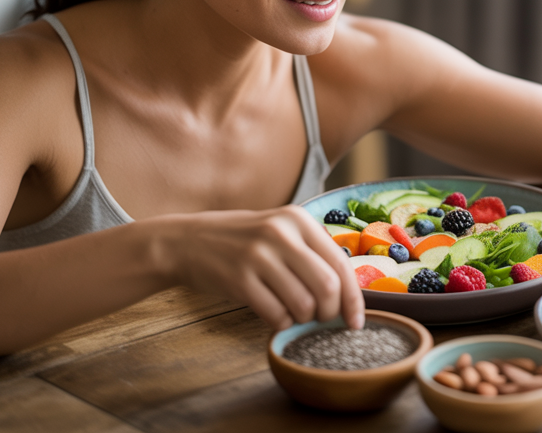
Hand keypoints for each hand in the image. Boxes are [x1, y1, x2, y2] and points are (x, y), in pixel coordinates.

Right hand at [160, 205, 364, 329]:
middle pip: (327, 286)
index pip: (341, 264)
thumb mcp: (279, 230)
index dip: (353, 299)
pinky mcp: (239, 279)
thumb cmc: (241, 241)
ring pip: (303, 303)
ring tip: (294, 314)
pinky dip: (281, 322)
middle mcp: (281, 234)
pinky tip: (274, 315)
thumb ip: (311, 252)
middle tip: (321, 319)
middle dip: (330, 312)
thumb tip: (346, 294)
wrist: (186, 241)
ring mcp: (258, 256)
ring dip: (303, 319)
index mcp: (298, 220)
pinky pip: (276, 314)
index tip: (356, 321)